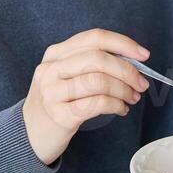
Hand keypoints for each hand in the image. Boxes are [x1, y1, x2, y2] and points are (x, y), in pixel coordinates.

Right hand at [22, 29, 150, 165]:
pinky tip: (121, 109)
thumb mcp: (66, 76)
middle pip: (98, 59)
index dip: (122, 43)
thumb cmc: (57, 102)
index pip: (94, 38)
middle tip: (141, 84)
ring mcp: (52, 92)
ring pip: (99, 82)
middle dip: (127, 70)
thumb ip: (92, 64)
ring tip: (132, 98)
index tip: (143, 55)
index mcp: (55, 54)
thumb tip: (133, 62)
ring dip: (123, 90)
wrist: (29, 135)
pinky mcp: (59, 115)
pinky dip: (116, 105)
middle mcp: (51, 69)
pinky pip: (97, 104)